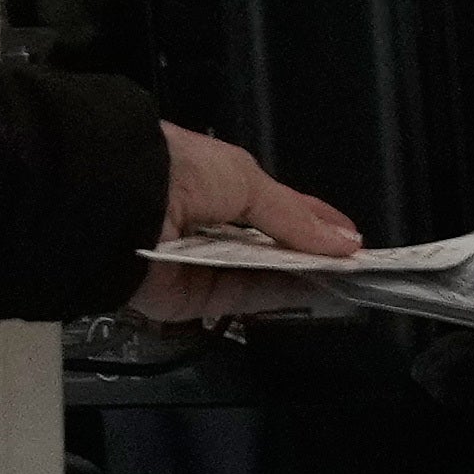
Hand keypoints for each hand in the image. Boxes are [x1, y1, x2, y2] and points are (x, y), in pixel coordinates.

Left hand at [122, 122, 361, 324]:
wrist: (118, 200)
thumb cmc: (183, 172)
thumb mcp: (246, 179)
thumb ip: (294, 217)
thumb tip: (345, 241)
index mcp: (220, 185)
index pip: (278, 207)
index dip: (316, 222)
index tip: (353, 240)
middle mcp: (210, 226)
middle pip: (269, 248)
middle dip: (310, 254)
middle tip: (354, 267)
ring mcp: (200, 266)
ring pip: (258, 278)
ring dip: (298, 278)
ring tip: (342, 281)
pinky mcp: (188, 301)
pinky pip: (237, 300)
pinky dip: (272, 297)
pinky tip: (308, 292)